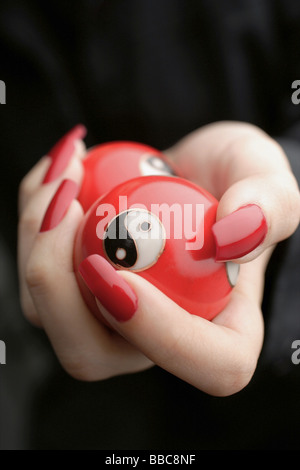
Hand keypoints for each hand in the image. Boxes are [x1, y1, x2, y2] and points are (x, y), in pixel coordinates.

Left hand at [19, 122, 299, 395]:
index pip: (203, 363)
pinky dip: (34, 217)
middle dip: (58, 283)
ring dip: (36, 239)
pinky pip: (38, 270)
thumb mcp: (272, 184)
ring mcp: (110, 319)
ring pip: (47, 313)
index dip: (157, 332)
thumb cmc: (241, 186)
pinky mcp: (78, 289)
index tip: (120, 270)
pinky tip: (63, 171)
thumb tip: (231, 239)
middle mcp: (157, 340)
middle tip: (67, 202)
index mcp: (223, 337)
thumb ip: (268, 209)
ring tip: (67, 173)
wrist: (199, 174)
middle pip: (91, 354)